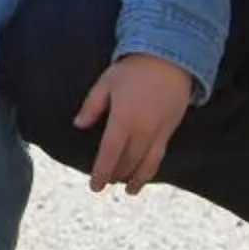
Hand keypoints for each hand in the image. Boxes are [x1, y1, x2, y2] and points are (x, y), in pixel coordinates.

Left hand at [74, 52, 193, 192]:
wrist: (170, 60)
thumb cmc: (133, 70)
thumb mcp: (106, 83)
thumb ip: (92, 106)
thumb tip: (78, 125)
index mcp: (123, 120)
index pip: (109, 154)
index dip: (101, 172)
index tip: (95, 186)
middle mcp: (142, 131)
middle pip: (127, 161)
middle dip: (116, 175)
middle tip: (106, 183)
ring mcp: (158, 133)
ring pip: (146, 163)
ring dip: (136, 178)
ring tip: (127, 189)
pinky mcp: (170, 130)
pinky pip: (159, 156)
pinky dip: (151, 169)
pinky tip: (145, 174)